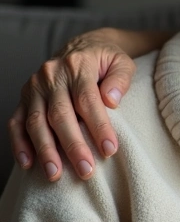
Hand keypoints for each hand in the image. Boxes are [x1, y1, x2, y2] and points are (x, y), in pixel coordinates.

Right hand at [8, 29, 135, 180]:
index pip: (88, 100)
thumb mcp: (122, 62)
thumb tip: (111, 101)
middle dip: (73, 145)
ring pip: (36, 121)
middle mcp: (51, 75)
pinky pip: (16, 122)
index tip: (110, 150)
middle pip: (60, 114)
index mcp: (77, 65)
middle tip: (86, 170)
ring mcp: (34, 87)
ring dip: (45, 150)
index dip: (99, 126)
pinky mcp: (23, 98)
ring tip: (55, 174)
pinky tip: (28, 164)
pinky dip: (20, 144)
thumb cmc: (106, 60)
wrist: (81, 47)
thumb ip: (120, 79)